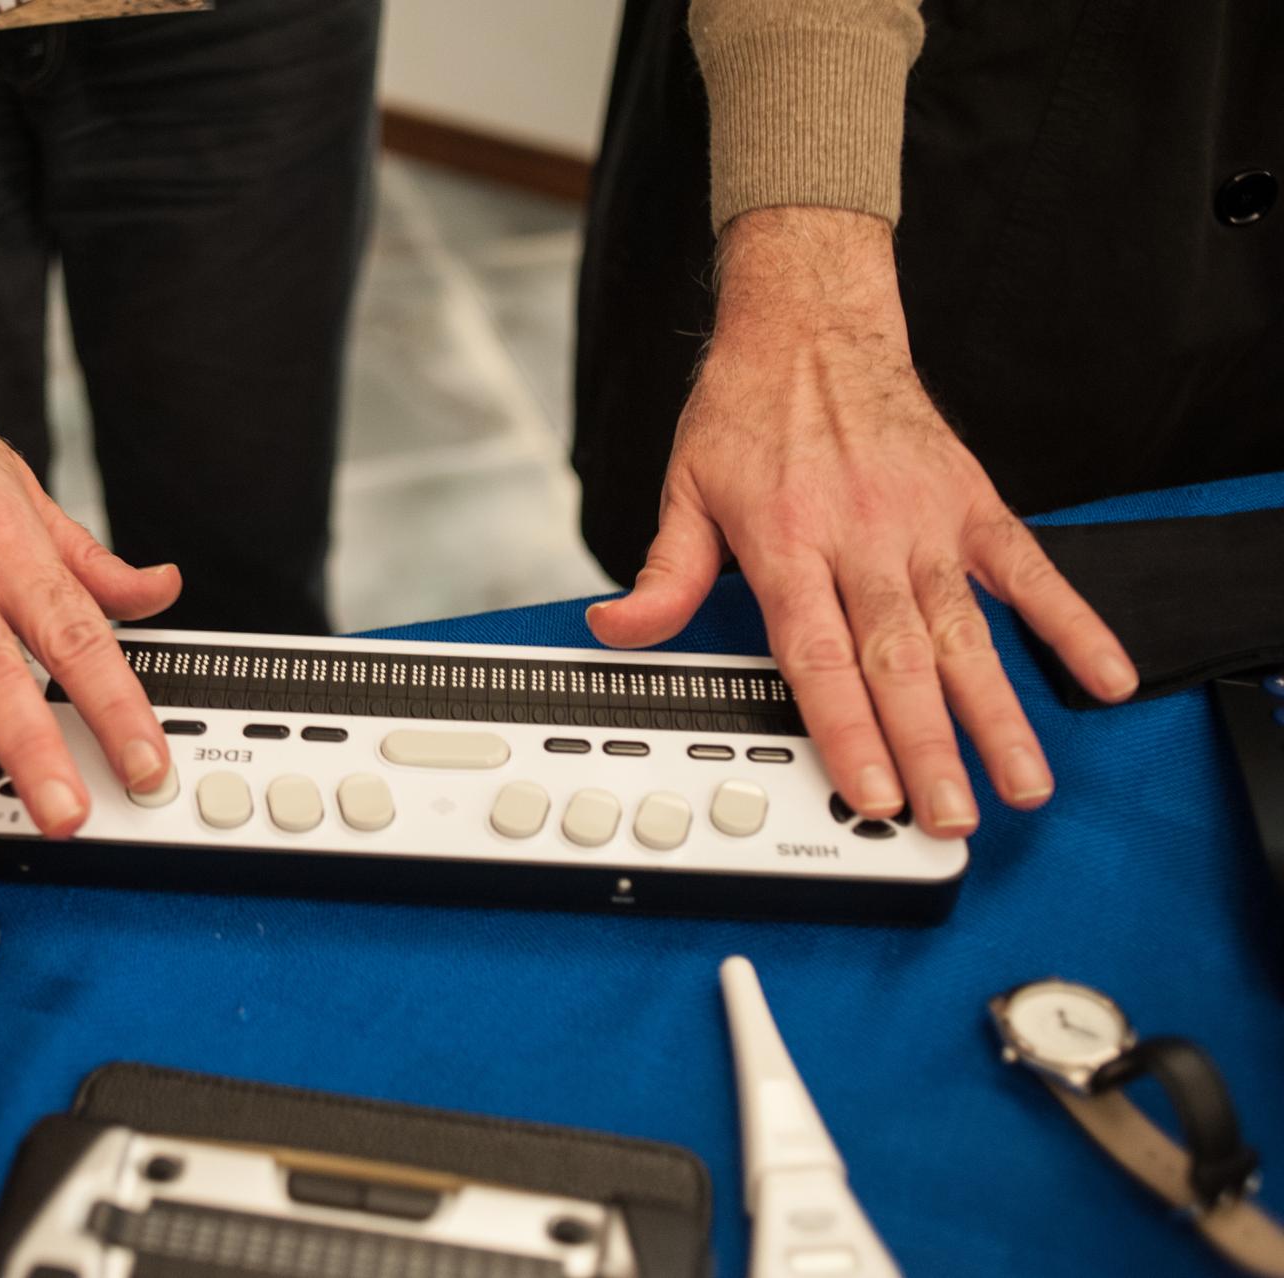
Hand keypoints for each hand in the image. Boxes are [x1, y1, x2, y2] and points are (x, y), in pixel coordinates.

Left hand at [587, 207, 1136, 836]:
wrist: (810, 322)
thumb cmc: (749, 409)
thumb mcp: (684, 487)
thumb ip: (664, 573)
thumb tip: (617, 632)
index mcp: (788, 543)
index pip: (820, 658)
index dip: (848, 731)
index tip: (871, 793)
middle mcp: (863, 538)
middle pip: (900, 662)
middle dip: (929, 748)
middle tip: (952, 818)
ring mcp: (925, 523)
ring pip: (966, 634)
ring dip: (998, 714)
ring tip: (1025, 782)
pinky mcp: (972, 503)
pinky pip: (1029, 571)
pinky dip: (1070, 622)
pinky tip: (1104, 677)